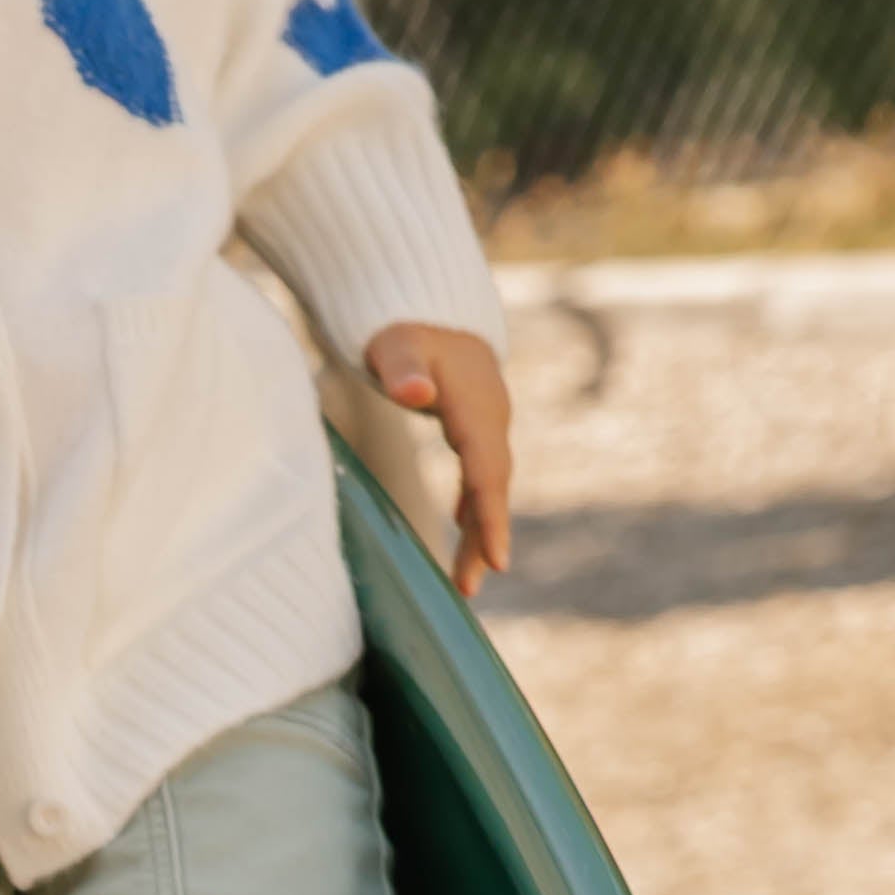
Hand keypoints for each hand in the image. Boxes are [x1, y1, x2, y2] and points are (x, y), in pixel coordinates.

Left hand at [365, 319, 512, 598]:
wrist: (430, 307)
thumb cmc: (404, 327)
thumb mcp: (397, 343)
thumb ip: (404, 365)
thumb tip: (417, 391)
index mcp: (474, 406)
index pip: (486, 469)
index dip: (491, 515)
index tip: (497, 559)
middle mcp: (489, 419)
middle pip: (492, 487)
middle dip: (485, 537)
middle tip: (470, 587)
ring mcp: (486, 424)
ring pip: (488, 486)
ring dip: (479, 531)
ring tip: (467, 582)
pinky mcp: (476, 429)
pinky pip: (480, 477)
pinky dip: (475, 508)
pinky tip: (465, 533)